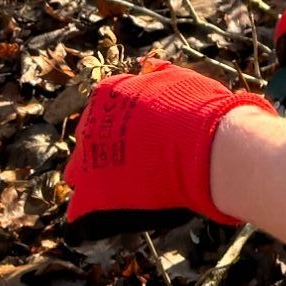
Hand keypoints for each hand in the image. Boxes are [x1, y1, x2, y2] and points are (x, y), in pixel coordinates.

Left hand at [63, 56, 273, 236]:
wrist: (206, 144)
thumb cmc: (199, 110)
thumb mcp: (177, 79)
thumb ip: (158, 77)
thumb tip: (152, 67)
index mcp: (108, 94)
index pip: (104, 110)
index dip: (123, 126)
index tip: (143, 137)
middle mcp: (91, 125)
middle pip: (89, 142)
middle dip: (107, 151)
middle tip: (137, 163)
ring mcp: (90, 160)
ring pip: (79, 175)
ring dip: (96, 181)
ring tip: (125, 191)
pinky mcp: (95, 194)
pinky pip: (81, 210)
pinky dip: (93, 215)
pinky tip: (109, 218)